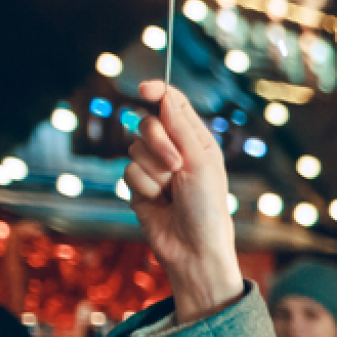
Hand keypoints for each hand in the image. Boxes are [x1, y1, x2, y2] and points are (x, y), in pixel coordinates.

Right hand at [125, 81, 241, 324]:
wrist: (193, 248)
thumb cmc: (208, 207)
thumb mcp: (201, 164)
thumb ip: (181, 130)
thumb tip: (166, 98)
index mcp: (198, 142)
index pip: (174, 106)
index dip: (159, 93)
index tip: (145, 89)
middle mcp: (176, 151)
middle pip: (148, 124)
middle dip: (158, 142)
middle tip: (177, 165)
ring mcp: (155, 168)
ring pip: (135, 149)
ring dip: (155, 171)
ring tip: (172, 192)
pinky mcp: (138, 186)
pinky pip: (128, 171)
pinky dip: (144, 187)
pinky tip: (158, 202)